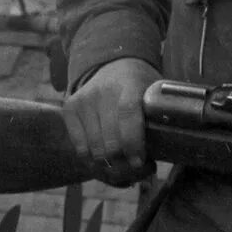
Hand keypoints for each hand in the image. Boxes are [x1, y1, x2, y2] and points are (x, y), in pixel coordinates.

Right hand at [60, 57, 159, 185]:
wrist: (114, 65)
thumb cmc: (140, 87)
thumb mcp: (155, 94)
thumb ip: (159, 117)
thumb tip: (162, 152)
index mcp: (129, 83)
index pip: (127, 113)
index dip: (133, 142)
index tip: (139, 162)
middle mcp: (102, 90)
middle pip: (110, 140)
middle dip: (125, 163)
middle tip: (137, 167)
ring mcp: (83, 100)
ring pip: (95, 149)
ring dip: (110, 166)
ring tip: (124, 165)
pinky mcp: (70, 109)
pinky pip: (80, 148)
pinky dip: (94, 161)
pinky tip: (107, 158)